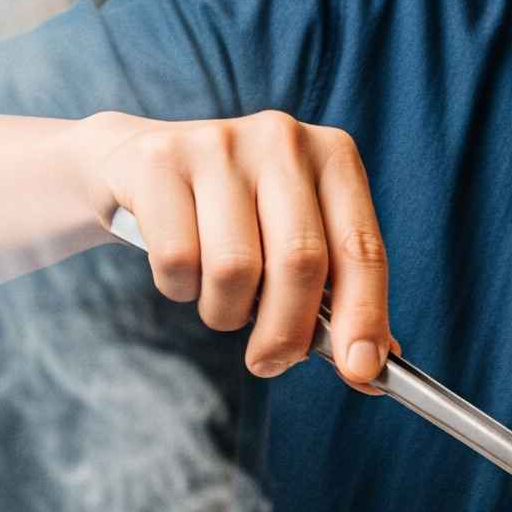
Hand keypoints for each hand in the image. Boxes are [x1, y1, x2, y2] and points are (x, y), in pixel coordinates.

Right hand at [77, 108, 391, 388]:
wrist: (142, 167)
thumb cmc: (238, 215)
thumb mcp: (297, 238)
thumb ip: (338, 295)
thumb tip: (369, 364)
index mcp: (334, 157)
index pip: (361, 249)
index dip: (364, 316)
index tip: (360, 370)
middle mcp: (283, 140)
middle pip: (300, 262)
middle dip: (288, 331)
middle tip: (270, 362)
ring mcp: (219, 144)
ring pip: (235, 269)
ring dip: (227, 312)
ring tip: (222, 302)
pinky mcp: (159, 161)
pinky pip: (177, 261)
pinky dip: (180, 289)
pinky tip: (184, 271)